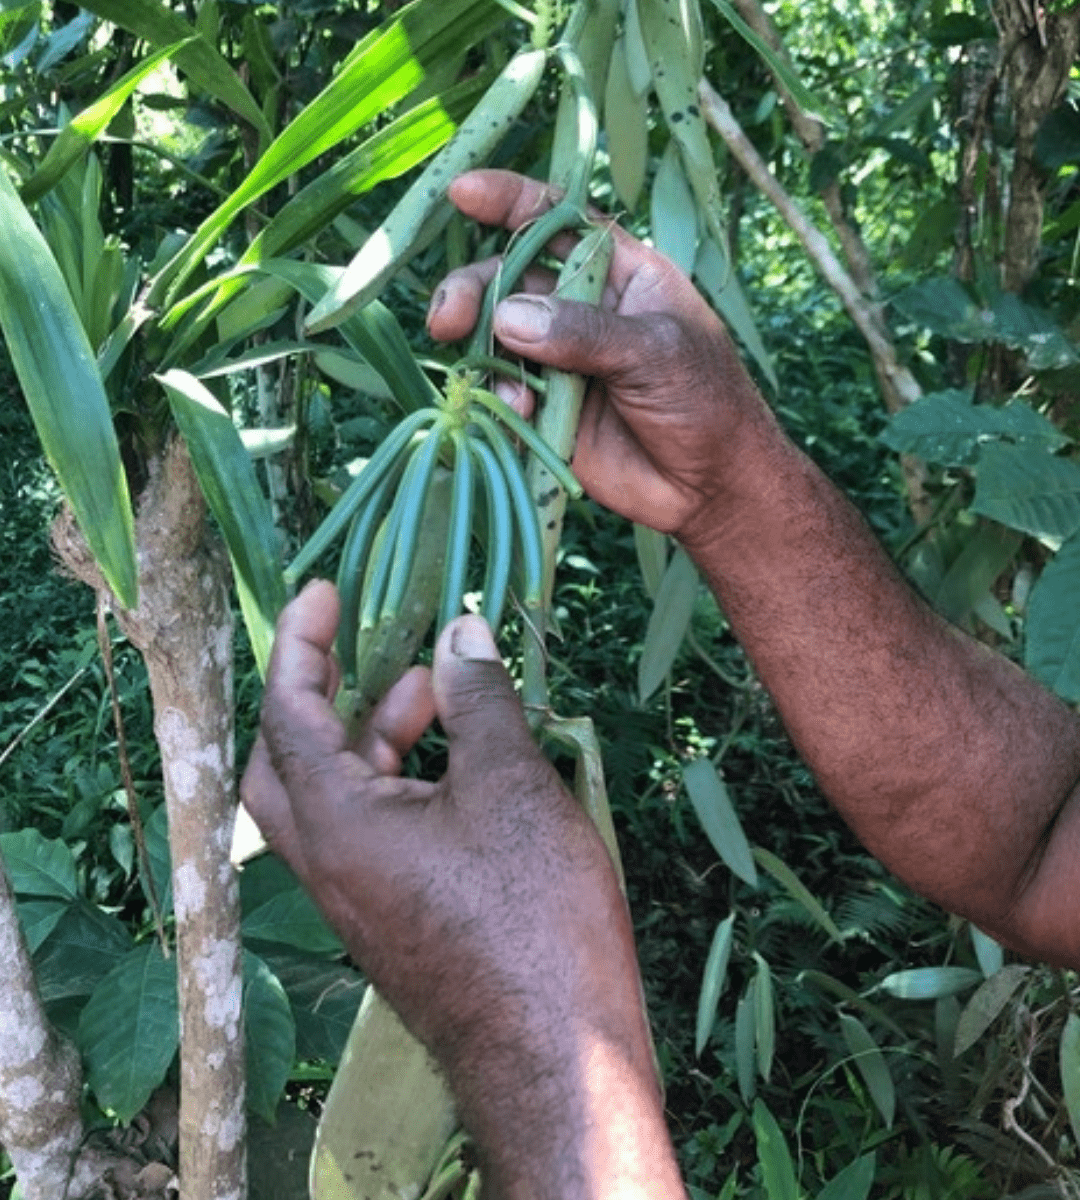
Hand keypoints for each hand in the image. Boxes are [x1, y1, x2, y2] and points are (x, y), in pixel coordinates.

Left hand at [240, 582, 647, 1078]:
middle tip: (371, 651)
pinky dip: (399, 787)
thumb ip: (477, 701)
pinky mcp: (393, 924)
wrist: (556, 1059)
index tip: (323, 591)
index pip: (286, 714)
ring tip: (440, 699)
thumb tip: (459, 631)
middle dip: (320, 696)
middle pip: (286, 762)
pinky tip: (461, 769)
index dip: (301, 644)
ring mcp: (357, 902)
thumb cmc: (531, 914)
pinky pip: (369, 836)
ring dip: (373, 740)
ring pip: (333, 801)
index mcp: (334, 826)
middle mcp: (327, 866)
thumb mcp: (509, 786)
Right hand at [428, 170, 776, 550]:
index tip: (461, 195)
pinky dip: (497, 401)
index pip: (558, 219)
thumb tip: (508, 317)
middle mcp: (581, 308)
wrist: (711, 486)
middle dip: (472, 291)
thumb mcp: (655, 352)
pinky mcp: (545, 409)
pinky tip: (517, 415)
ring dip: (481, 354)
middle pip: (508, 277)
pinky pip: (501, 393)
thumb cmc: (706, 401)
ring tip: (508, 391)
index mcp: (620, 272)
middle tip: (447, 320)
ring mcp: (559, 359)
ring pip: (494, 336)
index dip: (509, 201)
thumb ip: (584, 332)